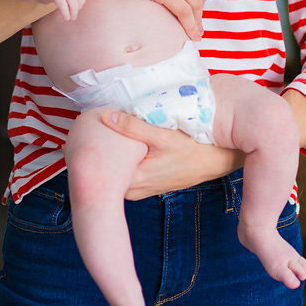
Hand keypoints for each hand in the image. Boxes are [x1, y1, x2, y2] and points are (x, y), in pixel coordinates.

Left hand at [101, 109, 242, 198]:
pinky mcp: (148, 184)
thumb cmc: (192, 148)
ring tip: (107, 136)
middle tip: (94, 131)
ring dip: (113, 157)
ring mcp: (142, 188)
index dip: (94, 151)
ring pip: (117, 173)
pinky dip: (124, 161)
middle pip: (108, 173)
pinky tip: (124, 145)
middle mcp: (136, 189)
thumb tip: (106, 116)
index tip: (89, 133)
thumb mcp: (163, 135)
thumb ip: (133, 127)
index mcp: (135, 179)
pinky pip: (127, 174)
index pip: (102, 171)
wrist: (216, 160)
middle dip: (102, 153)